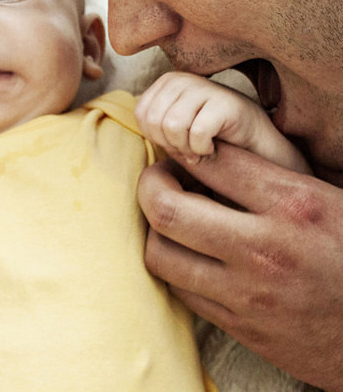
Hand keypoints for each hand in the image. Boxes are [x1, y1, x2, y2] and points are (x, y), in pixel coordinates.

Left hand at [136, 71, 309, 173]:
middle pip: (155, 121)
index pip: (142, 115)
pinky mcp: (225, 103)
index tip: (176, 141)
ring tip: (200, 148)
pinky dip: (203, 150)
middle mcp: (183, 79)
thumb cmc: (207, 136)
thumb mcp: (172, 126)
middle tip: (189, 148)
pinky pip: (196, 134)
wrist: (252, 142)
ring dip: (186, 148)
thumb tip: (122, 118)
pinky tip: (214, 146)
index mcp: (167, 82)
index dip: (156, 137)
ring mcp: (205, 87)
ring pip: (172, 126)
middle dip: (171, 144)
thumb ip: (152, 121)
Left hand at [137, 143, 342, 389]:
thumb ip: (270, 174)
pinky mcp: (241, 328)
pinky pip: (180, 289)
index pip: (210, 160)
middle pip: (166, 208)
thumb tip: (211, 147)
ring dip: (155, 227)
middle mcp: (264, 249)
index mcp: (293, 205)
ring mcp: (248, 294)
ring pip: (160, 252)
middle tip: (158, 178)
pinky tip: (186, 251)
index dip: (184, 148)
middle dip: (151, 184)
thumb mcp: (327, 199)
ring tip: (169, 215)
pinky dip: (174, 264)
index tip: (182, 151)